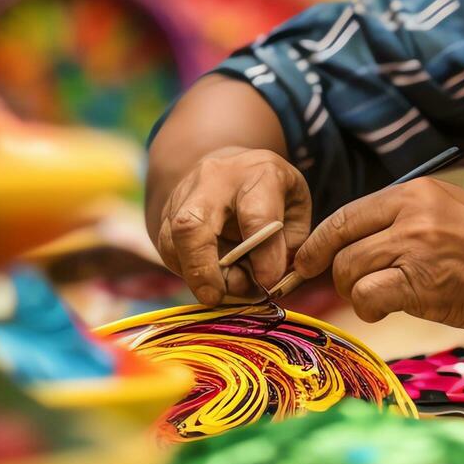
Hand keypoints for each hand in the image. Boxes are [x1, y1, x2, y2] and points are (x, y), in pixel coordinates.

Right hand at [153, 146, 311, 304]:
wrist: (237, 166)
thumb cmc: (274, 194)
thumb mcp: (297, 211)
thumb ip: (288, 245)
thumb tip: (268, 282)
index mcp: (260, 173)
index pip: (255, 218)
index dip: (262, 256)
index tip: (268, 282)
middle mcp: (215, 179)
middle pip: (192, 225)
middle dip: (202, 270)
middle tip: (216, 297)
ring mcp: (184, 193)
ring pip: (172, 241)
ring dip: (194, 275)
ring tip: (221, 288)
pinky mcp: (166, 211)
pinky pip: (167, 249)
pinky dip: (186, 271)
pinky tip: (208, 276)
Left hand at [291, 177, 463, 328]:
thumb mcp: (449, 210)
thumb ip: (403, 219)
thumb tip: (353, 240)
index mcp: (415, 192)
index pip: (346, 214)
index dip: (321, 242)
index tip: (310, 260)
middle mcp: (412, 213)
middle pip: (341, 244)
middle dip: (336, 272)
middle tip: (352, 288)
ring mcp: (416, 247)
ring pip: (349, 271)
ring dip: (355, 292)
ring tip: (378, 299)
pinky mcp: (421, 283)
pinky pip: (368, 296)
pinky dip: (369, 308)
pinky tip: (387, 310)